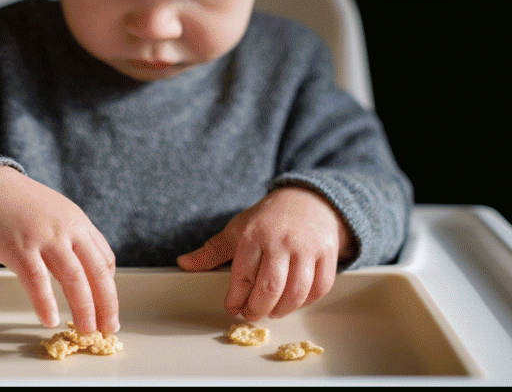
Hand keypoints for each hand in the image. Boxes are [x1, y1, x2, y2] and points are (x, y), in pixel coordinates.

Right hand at [0, 165, 118, 334]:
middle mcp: (68, 230)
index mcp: (79, 224)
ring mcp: (45, 238)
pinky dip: (45, 303)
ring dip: (83, 308)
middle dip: (106, 304)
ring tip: (86, 330)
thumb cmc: (25, 208)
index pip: (105, 260)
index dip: (110, 289)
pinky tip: (49, 320)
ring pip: (73, 278)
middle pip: (96, 272)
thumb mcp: (59, 216)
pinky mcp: (19, 248)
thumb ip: (76, 240)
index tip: (110, 310)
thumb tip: (94, 272)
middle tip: (108, 328)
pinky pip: (37, 280)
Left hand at [175, 185, 352, 320]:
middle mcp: (282, 241)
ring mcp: (308, 247)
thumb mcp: (238, 229)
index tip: (233, 307)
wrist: (309, 199)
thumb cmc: (270, 218)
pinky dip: (307, 301)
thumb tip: (184, 264)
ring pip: (297, 292)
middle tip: (252, 314)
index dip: (235, 299)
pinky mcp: (327, 253)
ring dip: (282, 310)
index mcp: (255, 235)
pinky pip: (319, 287)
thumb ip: (213, 251)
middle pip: (270, 288)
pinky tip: (295, 300)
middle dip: (258, 310)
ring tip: (272, 311)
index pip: (243, 276)